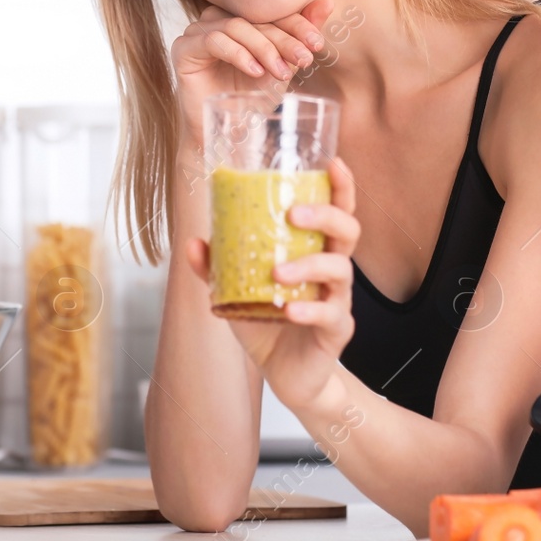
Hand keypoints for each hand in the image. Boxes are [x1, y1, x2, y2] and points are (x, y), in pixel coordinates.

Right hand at [171, 0, 333, 141]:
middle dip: (284, 39)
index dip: (296, 23)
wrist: (226, 134)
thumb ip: (300, 35)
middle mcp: (216, 19)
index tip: (317, 43)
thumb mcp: (283, 65)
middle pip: (254, 17)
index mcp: (239, 17)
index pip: (269, 11)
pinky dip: (239, 54)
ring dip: (263, 48)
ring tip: (281, 72)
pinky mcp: (183, 49)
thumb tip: (326, 3)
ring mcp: (196, 32)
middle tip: (304, 59)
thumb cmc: (251, 99)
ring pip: (235, 26)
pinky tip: (256, 71)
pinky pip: (213, 41)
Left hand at [185, 157, 359, 412]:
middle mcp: (333, 270)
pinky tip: (288, 311)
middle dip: (326, 215)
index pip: (338, 211)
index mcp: (316, 251)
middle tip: (293, 214)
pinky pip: (330, 314)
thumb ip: (217, 268)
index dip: (341, 186)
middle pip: (347, 231)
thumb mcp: (237, 293)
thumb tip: (193, 242)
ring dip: (310, 265)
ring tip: (279, 272)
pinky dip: (308, 311)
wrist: (287, 376)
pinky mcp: (337, 330)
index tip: (333, 164)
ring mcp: (338, 300)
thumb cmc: (269, 325)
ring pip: (340, 270)